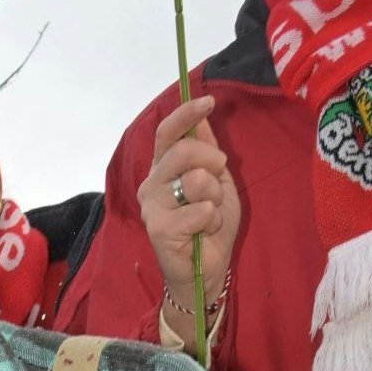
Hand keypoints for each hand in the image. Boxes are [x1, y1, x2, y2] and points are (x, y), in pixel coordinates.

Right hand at [139, 96, 240, 314]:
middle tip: (219, 176)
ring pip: (194, 180)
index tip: (208, 101)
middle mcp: (152, 184)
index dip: (186, 115)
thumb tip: (202, 118)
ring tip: (210, 213)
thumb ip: (207, 151)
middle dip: (211, 160)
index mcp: (163, 169)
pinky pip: (200, 209)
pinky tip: (204, 232)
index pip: (167, 133)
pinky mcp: (159, 229)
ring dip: (214, 195)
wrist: (204, 270)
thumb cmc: (209, 225)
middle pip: (182, 150)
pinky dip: (212, 220)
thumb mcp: (217, 180)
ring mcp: (152, 207)